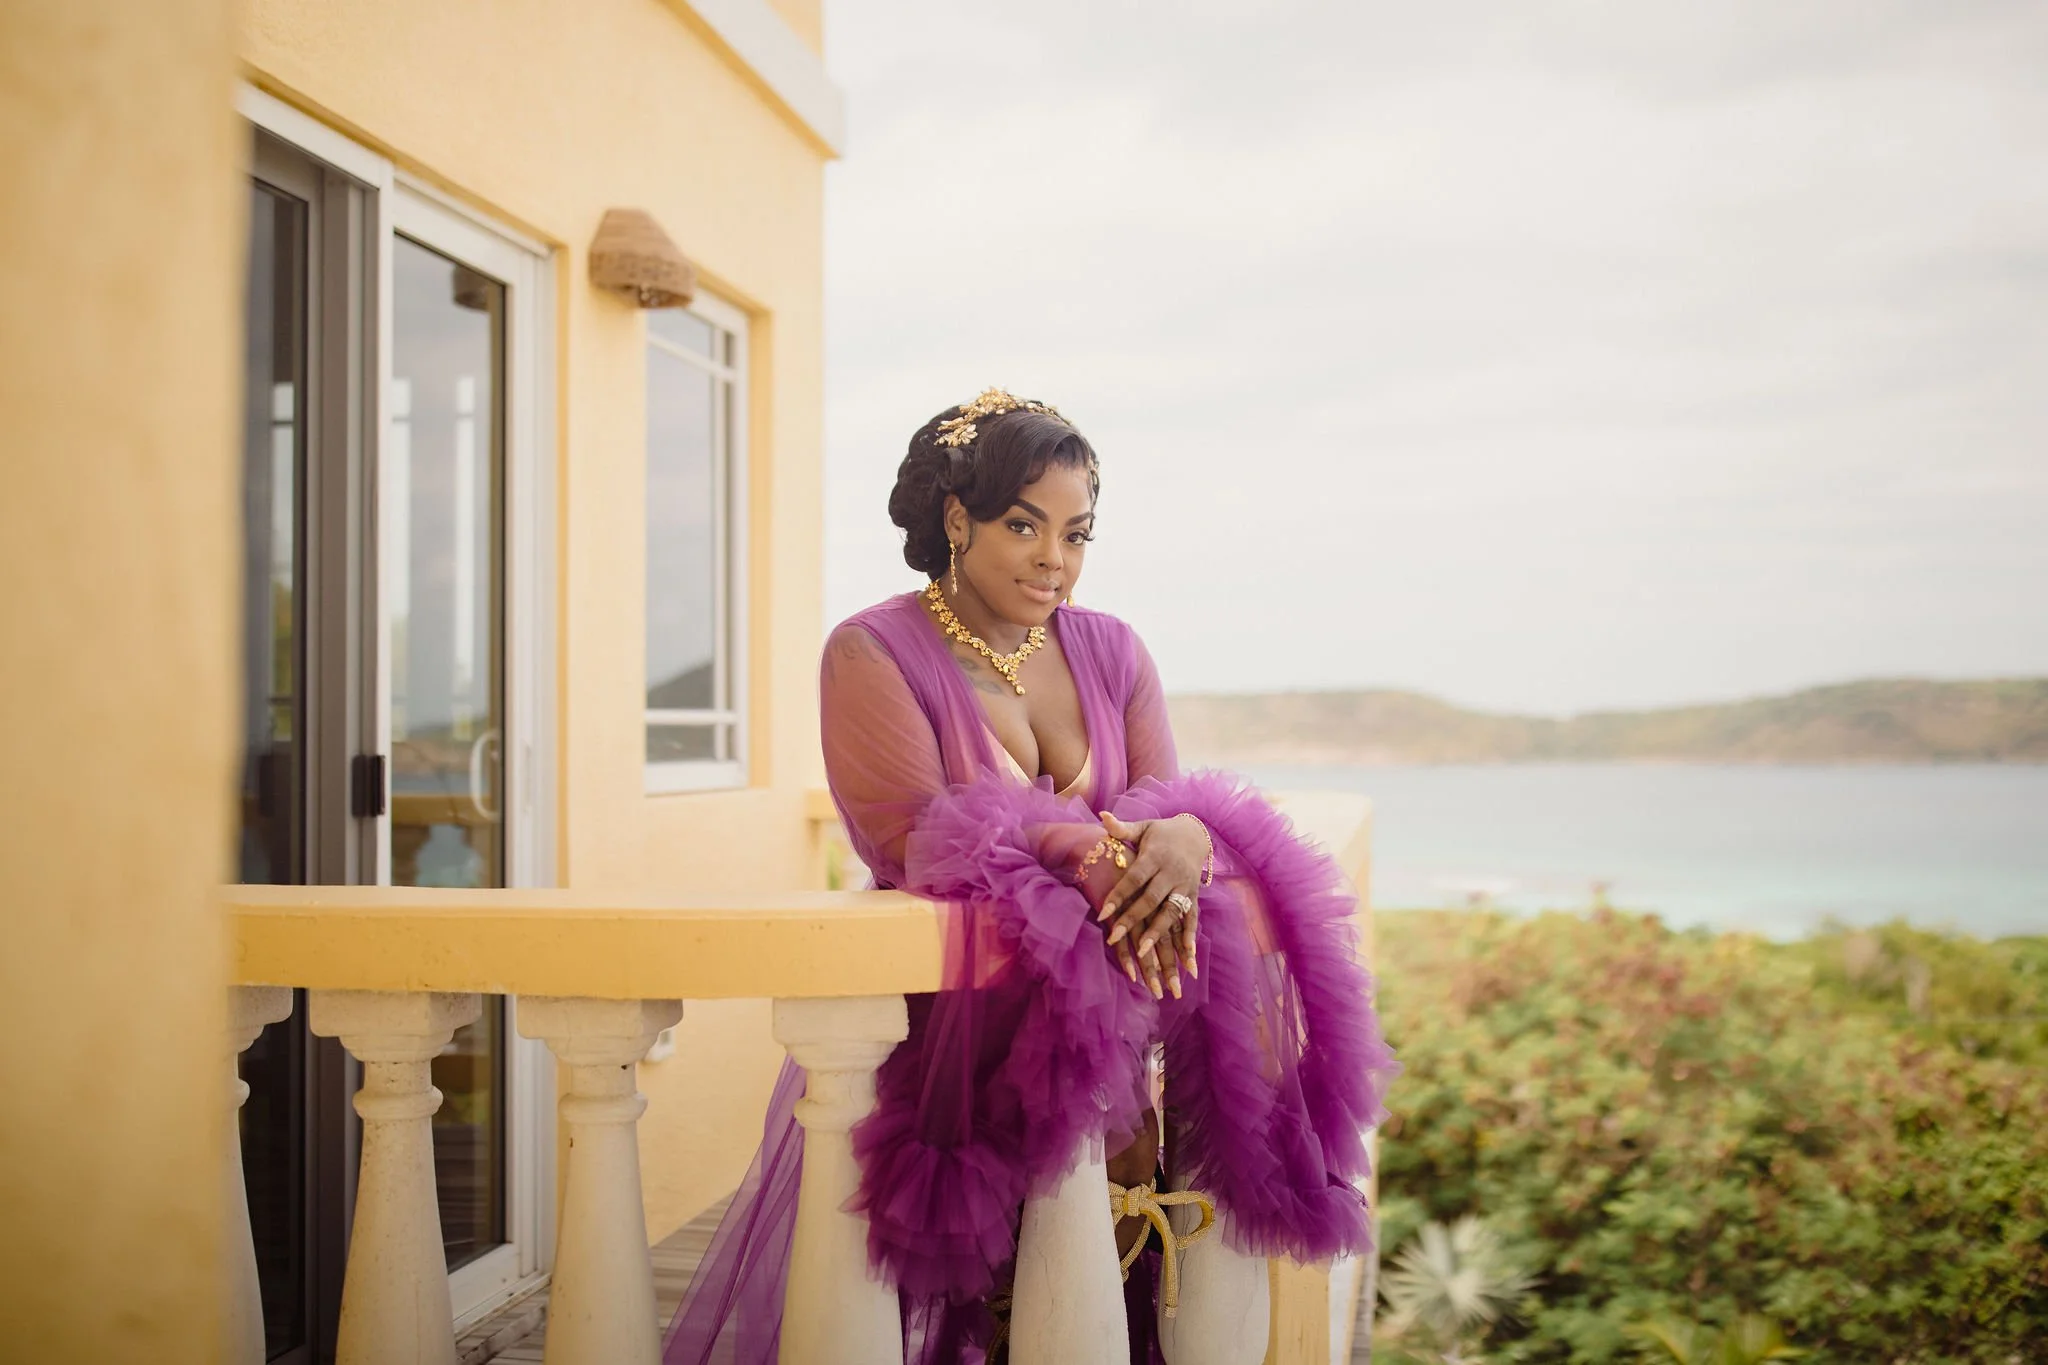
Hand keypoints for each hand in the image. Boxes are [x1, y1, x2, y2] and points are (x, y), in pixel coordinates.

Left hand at [1096, 811, 1204, 997]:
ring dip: (1159, 933)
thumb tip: (1102, 815)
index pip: (1134, 879)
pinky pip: (1192, 919)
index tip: (1103, 914)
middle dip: (1133, 919)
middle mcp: (1171, 872)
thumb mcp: (1142, 828)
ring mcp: (1185, 885)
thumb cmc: (1160, 833)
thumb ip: (1121, 828)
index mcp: (1155, 856)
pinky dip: (1190, 938)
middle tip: (1114, 937)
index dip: (1119, 896)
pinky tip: (1187, 959)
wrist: (1195, 833)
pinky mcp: (1195, 895)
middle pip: (1151, 899)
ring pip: (1171, 912)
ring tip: (1144, 952)